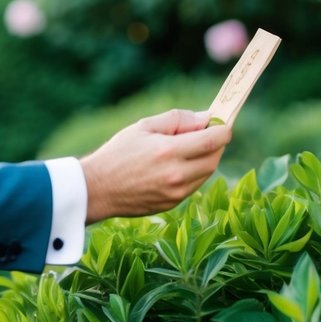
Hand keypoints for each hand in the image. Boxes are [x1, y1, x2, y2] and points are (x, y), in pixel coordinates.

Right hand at [80, 108, 231, 223]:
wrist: (97, 188)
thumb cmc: (117, 153)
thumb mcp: (143, 126)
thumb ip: (177, 119)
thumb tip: (205, 118)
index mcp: (169, 151)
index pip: (213, 140)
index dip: (223, 129)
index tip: (222, 123)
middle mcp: (176, 175)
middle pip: (214, 158)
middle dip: (216, 144)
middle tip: (207, 133)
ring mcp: (175, 192)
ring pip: (206, 174)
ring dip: (205, 159)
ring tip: (189, 148)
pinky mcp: (172, 203)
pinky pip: (193, 186)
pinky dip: (193, 173)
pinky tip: (176, 165)